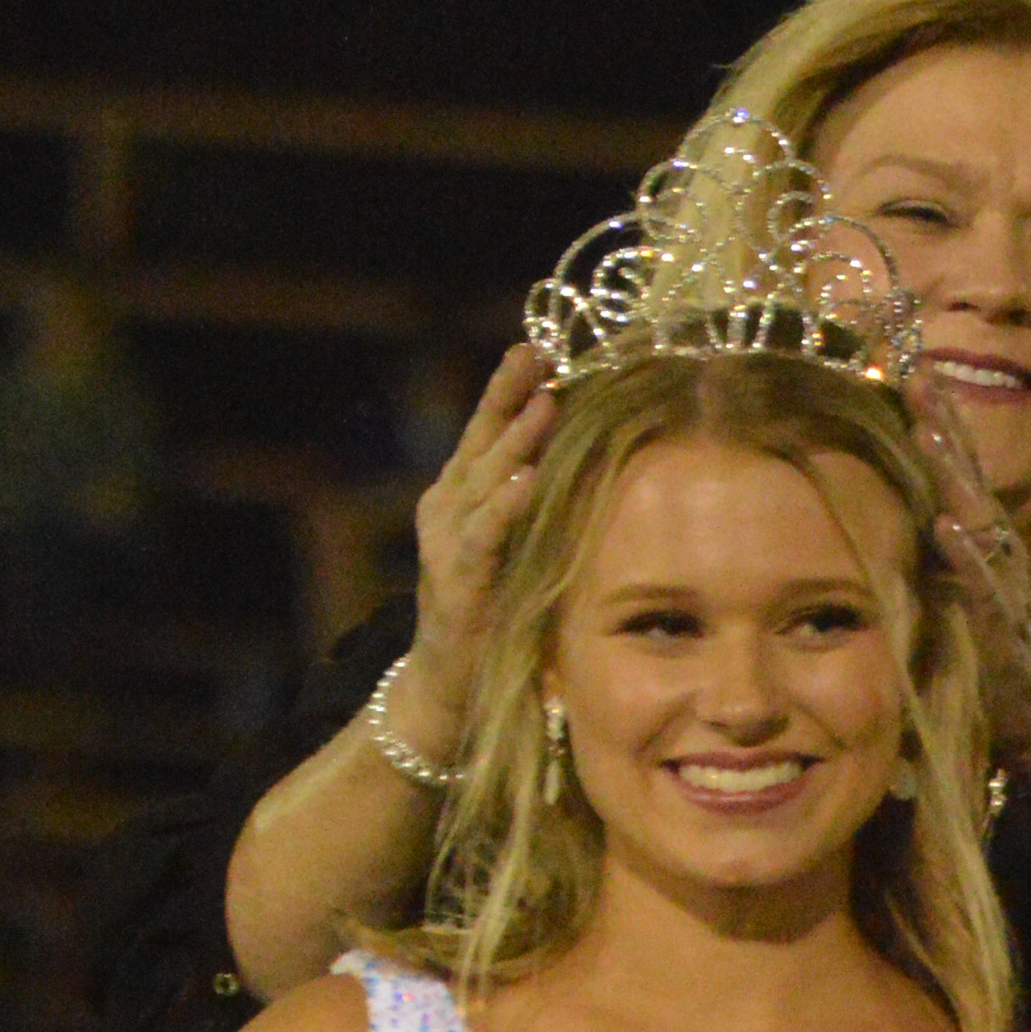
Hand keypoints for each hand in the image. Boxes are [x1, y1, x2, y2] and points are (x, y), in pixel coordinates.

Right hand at [392, 342, 556, 746]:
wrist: (447, 684)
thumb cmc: (490, 615)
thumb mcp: (513, 547)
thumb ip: (533, 507)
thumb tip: (583, 464)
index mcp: (461, 495)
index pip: (487, 429)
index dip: (509, 386)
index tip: (539, 347)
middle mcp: (446, 507)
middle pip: (483, 440)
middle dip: (511, 395)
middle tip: (540, 354)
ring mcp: (446, 541)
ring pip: (483, 478)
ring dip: (514, 439)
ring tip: (544, 401)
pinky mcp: (457, 580)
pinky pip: (484, 536)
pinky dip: (505, 507)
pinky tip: (528, 481)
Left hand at [910, 383, 1030, 810]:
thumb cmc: (1006, 679)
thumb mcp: (963, 615)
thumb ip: (937, 578)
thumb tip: (898, 546)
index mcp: (986, 554)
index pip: (959, 481)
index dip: (937, 431)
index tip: (906, 377)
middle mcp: (1001, 561)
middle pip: (970, 481)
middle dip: (945, 426)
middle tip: (913, 370)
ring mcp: (1008, 591)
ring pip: (980, 520)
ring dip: (954, 473)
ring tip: (928, 425)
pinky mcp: (1010, 631)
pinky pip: (986, 590)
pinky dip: (966, 559)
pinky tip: (947, 528)